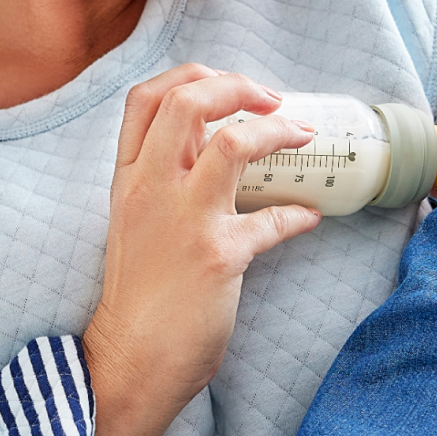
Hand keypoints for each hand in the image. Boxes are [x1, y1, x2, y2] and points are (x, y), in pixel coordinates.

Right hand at [80, 64, 322, 435]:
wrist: (130, 359)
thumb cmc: (138, 295)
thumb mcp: (135, 223)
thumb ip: (163, 183)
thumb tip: (210, 150)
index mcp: (128, 178)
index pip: (146, 98)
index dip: (193, 77)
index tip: (229, 86)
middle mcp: (151, 188)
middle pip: (188, 100)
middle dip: (238, 86)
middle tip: (273, 101)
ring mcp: (184, 219)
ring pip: (233, 143)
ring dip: (278, 131)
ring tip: (303, 136)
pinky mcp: (218, 255)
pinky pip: (272, 219)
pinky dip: (298, 213)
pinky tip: (309, 217)